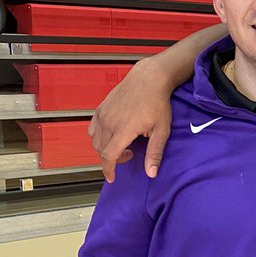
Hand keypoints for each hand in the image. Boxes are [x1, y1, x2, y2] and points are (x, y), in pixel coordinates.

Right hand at [89, 58, 173, 181]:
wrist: (149, 78)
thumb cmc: (157, 102)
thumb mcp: (162, 130)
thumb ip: (154, 153)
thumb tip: (151, 173)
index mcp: (123, 130)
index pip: (109, 156)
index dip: (109, 170)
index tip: (112, 178)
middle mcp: (109, 122)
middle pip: (101, 150)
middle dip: (112, 159)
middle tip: (129, 154)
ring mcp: (103, 114)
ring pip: (95, 140)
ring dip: (104, 148)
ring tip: (122, 144)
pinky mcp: (101, 108)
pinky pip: (93, 128)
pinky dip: (99, 136)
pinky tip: (112, 134)